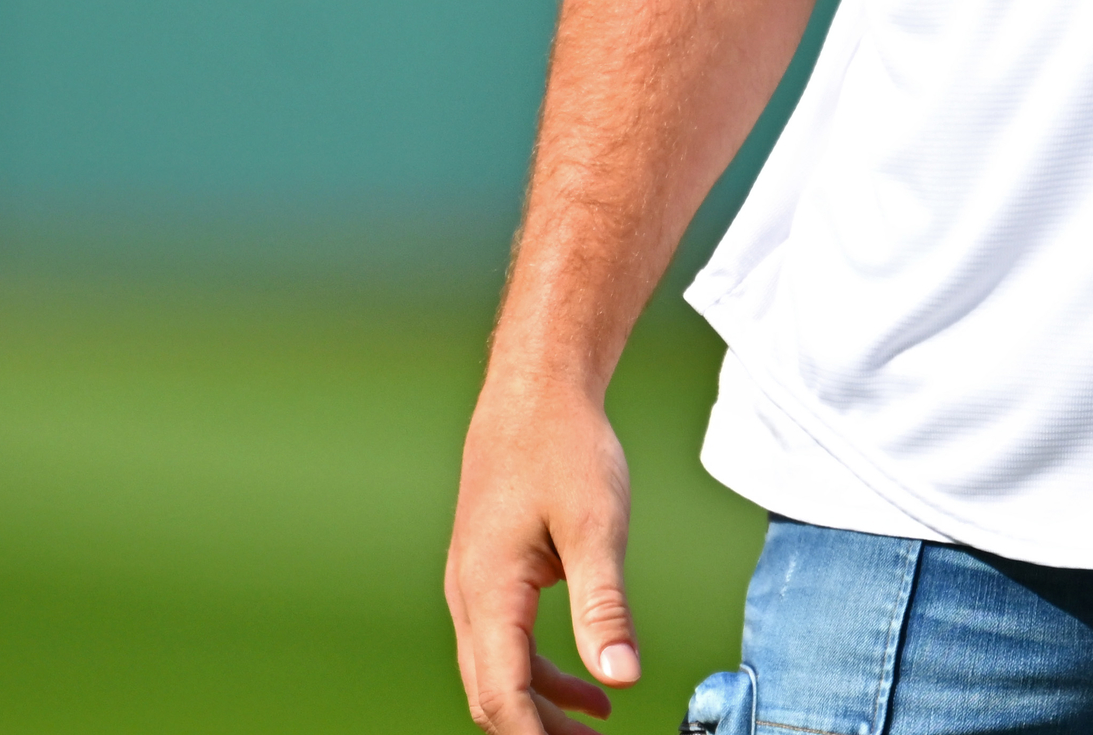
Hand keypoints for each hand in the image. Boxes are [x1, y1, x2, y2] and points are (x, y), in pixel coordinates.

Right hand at [448, 373, 642, 734]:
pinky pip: (510, 645)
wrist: (535, 392)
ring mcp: (476, 588)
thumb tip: (623, 676)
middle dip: (538, 733)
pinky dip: (544, 674)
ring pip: (500, 673)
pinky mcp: (493, 577)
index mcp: (488, 592)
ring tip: (598, 729)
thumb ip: (605, 606)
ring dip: (543, 709)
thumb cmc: (564, 448)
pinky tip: (592, 685)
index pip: (501, 693)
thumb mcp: (597, 526)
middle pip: (494, 694)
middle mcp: (470, 597)